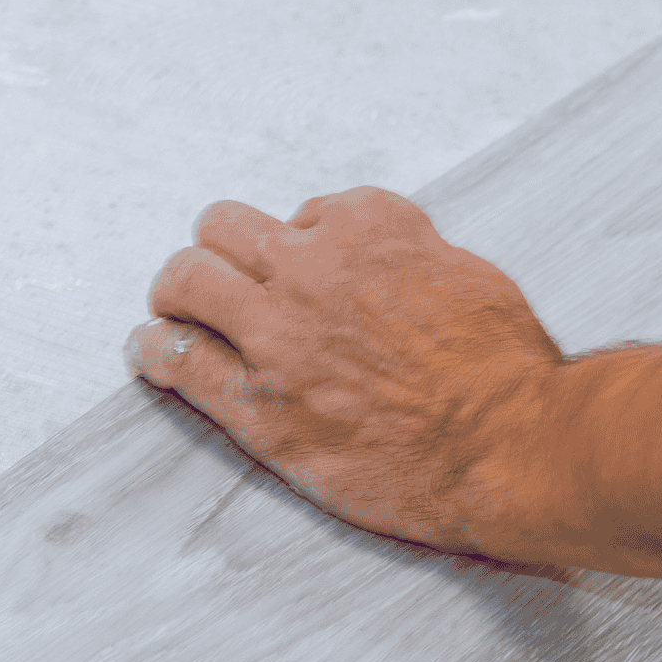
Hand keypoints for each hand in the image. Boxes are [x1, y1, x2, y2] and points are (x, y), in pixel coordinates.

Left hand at [125, 187, 569, 558]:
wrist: (511, 448)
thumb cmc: (507, 372)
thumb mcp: (469, 276)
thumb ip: (414, 258)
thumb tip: (387, 268)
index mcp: (370, 226)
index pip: (307, 214)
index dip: (304, 247)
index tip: (308, 276)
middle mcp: (313, 268)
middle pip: (223, 229)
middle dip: (222, 253)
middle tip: (219, 283)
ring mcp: (277, 336)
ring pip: (186, 280)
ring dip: (177, 293)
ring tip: (175, 313)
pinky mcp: (257, 405)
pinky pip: (176, 359)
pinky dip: (154, 351)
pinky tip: (150, 353)